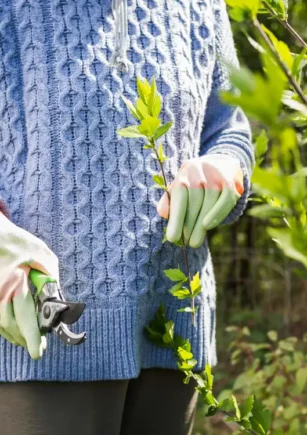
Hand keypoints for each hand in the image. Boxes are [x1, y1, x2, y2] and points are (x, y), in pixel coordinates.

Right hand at [0, 212, 58, 358]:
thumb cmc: (18, 243)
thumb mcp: (40, 254)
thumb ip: (50, 276)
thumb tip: (56, 297)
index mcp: (13, 281)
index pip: (24, 314)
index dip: (32, 336)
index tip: (37, 351)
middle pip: (9, 324)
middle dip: (24, 339)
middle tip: (37, 349)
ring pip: (0, 324)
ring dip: (14, 335)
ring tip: (27, 341)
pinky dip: (5, 326)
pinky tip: (15, 329)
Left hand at [157, 154, 243, 247]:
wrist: (222, 164)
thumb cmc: (195, 182)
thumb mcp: (180, 186)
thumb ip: (170, 200)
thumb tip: (163, 214)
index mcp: (184, 174)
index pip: (179, 198)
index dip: (176, 219)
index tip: (173, 238)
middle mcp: (199, 172)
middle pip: (194, 203)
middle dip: (189, 225)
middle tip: (186, 242)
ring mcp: (215, 176)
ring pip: (209, 203)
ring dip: (201, 225)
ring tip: (195, 241)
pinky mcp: (230, 182)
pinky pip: (224, 201)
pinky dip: (217, 214)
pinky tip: (208, 227)